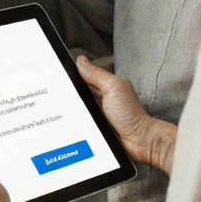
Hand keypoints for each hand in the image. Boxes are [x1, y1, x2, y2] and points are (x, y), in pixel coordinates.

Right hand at [76, 56, 174, 172]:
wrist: (138, 140)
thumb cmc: (131, 115)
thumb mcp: (113, 87)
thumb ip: (96, 74)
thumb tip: (81, 61)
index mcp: (102, 86)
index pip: (79, 77)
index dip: (70, 77)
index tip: (62, 79)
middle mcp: (96, 100)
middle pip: (74, 94)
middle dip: (69, 96)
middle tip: (74, 100)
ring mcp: (92, 115)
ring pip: (72, 110)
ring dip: (71, 112)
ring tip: (80, 115)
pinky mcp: (90, 129)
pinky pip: (76, 124)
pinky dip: (74, 124)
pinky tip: (78, 124)